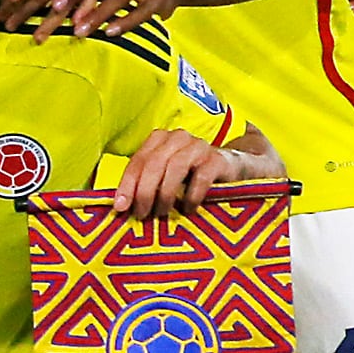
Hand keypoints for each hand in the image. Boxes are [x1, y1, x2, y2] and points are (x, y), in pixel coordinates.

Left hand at [111, 129, 231, 220]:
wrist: (233, 171)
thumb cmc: (190, 177)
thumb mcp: (164, 178)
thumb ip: (144, 185)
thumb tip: (120, 207)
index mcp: (159, 139)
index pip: (137, 161)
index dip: (126, 185)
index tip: (120, 208)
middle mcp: (178, 138)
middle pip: (153, 163)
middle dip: (144, 192)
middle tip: (141, 214)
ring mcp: (200, 146)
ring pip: (175, 167)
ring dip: (165, 194)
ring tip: (162, 213)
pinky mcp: (218, 159)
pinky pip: (201, 177)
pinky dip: (191, 196)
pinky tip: (187, 210)